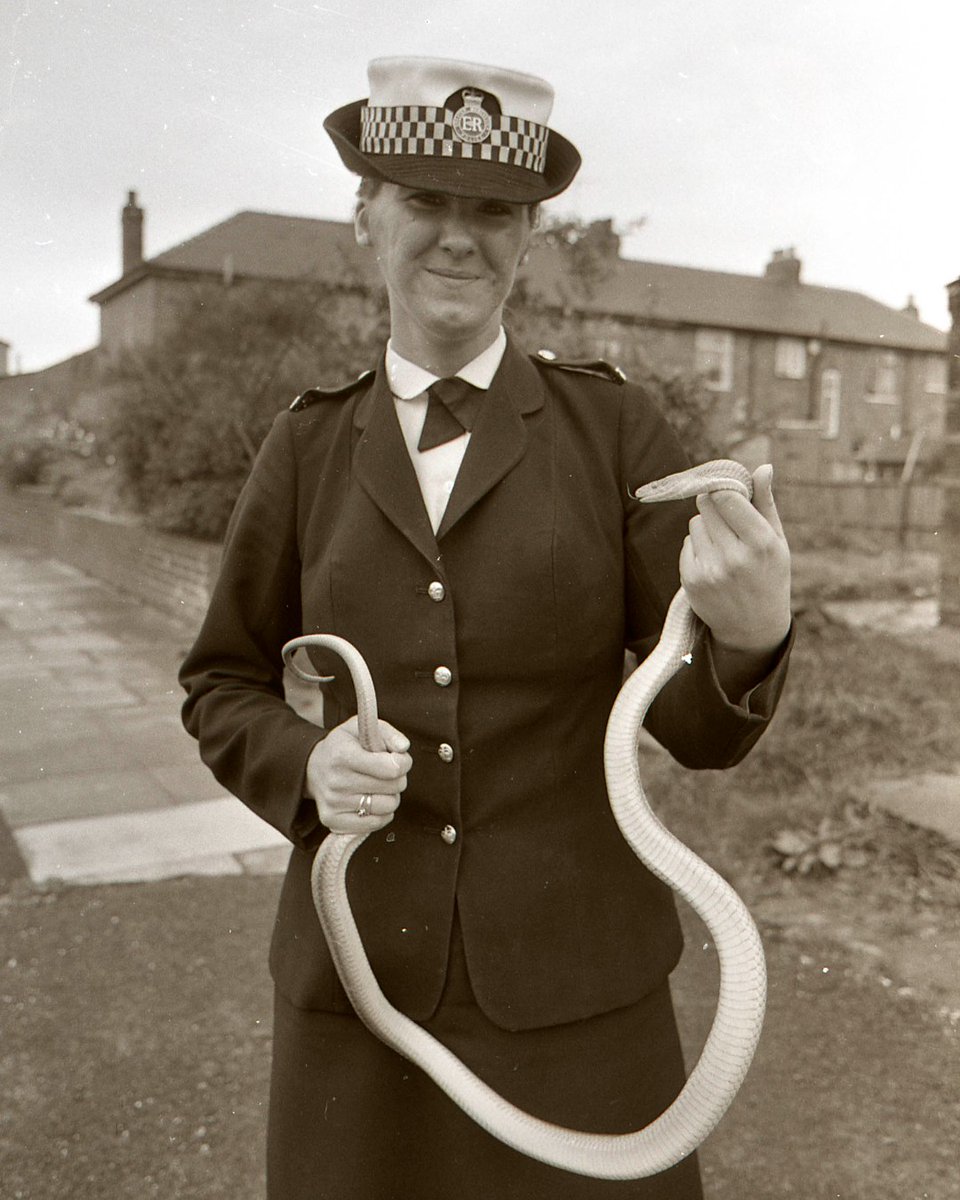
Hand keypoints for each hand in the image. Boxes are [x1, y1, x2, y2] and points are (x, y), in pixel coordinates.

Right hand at [305, 715, 411, 833]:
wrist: (313, 767)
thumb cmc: (343, 746)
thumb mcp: (360, 727)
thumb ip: (387, 733)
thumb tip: (403, 748)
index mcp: (343, 755)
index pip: (391, 769)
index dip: (403, 762)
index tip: (398, 758)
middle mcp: (336, 782)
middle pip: (393, 787)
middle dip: (398, 778)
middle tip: (386, 772)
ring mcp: (334, 804)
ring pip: (388, 807)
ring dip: (390, 796)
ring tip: (378, 786)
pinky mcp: (334, 822)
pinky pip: (375, 823)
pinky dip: (381, 813)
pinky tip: (372, 800)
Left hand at [679, 464, 791, 656]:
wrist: (753, 628)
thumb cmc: (769, 576)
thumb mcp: (777, 541)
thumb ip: (766, 503)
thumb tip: (763, 467)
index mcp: (761, 543)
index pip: (726, 497)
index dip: (723, 488)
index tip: (727, 490)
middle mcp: (734, 557)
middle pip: (707, 505)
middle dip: (715, 505)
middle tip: (728, 521)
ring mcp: (710, 570)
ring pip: (695, 523)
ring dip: (706, 527)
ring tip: (724, 546)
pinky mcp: (691, 580)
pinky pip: (686, 544)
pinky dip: (697, 547)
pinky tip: (714, 563)